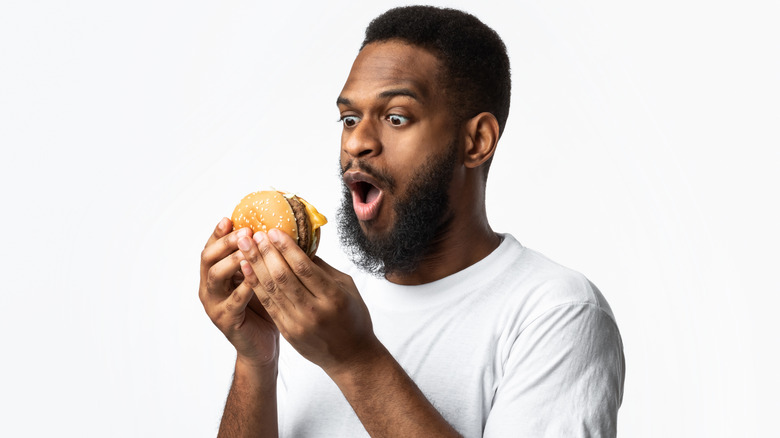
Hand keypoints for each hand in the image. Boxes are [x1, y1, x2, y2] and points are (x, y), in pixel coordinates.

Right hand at [199, 218, 279, 367]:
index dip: (218, 233)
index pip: (211, 247)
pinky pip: (233, 301)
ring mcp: (214, 304)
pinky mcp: (225, 320)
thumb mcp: (259, 277)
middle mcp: (209, 287)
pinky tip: (256, 277)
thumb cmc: (264, 307)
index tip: (230, 218)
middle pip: (208, 258)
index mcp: (215, 273)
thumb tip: (275, 228)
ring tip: (248, 250)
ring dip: (232, 260)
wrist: (262, 344)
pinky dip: (244, 287)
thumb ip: (259, 257)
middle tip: (244, 232)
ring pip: (216, 276)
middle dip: (226, 242)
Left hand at [237, 228, 379, 374]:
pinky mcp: (288, 332)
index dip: (286, 248)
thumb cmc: (353, 318)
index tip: (273, 231)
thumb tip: (300, 245)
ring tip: (245, 246)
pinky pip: (268, 304)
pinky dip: (256, 285)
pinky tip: (246, 269)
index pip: (304, 267)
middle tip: (254, 234)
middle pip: (284, 276)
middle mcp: (314, 311)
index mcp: (333, 297)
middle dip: (266, 252)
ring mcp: (298, 323)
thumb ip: (323, 268)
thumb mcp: (347, 288)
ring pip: (272, 289)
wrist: (350, 357)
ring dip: (256, 265)